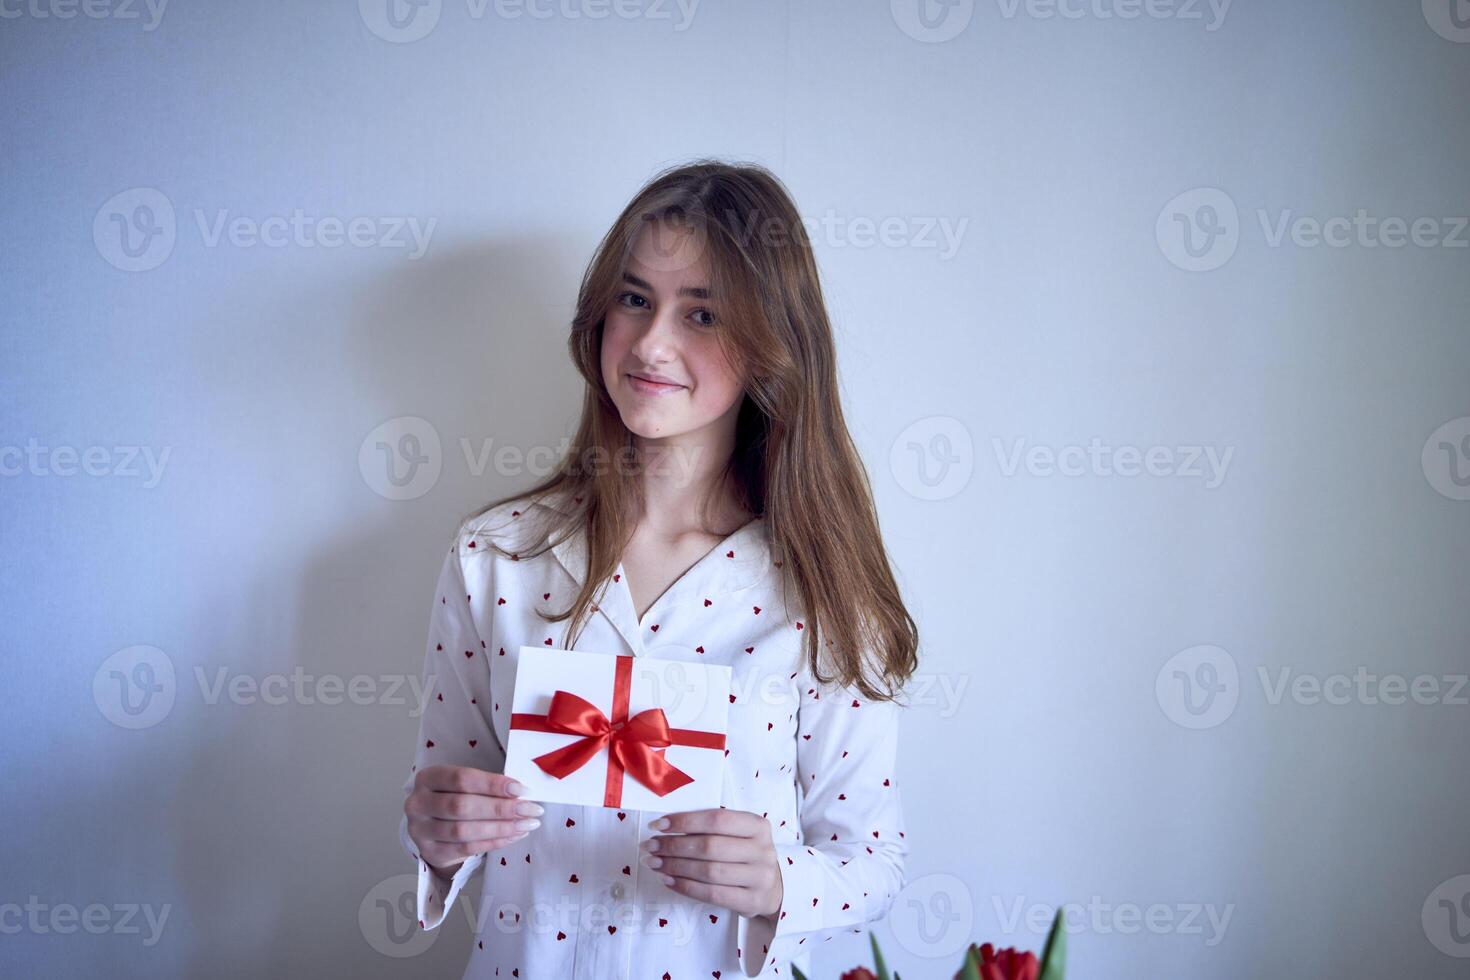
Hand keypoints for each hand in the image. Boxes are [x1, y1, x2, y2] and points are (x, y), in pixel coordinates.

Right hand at [404, 765, 544, 876]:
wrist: (433, 827)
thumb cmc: (454, 798)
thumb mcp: (462, 785)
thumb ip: (485, 785)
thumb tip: (521, 792)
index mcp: (427, 778)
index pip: (461, 779)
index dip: (492, 784)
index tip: (520, 788)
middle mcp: (418, 804)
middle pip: (462, 806)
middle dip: (501, 808)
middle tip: (531, 809)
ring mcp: (421, 831)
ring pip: (464, 831)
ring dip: (502, 828)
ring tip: (527, 824)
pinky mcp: (431, 852)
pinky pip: (467, 849)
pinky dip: (495, 842)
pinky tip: (514, 835)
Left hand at [640, 808, 782, 919]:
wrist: (774, 886)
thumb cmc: (746, 854)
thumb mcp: (738, 834)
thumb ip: (710, 828)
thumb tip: (666, 826)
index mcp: (757, 826)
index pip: (717, 819)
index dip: (685, 821)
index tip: (658, 824)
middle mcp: (762, 850)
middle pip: (709, 847)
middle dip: (674, 846)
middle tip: (650, 846)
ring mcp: (760, 878)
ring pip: (709, 872)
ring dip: (675, 867)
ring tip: (655, 863)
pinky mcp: (752, 901)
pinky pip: (712, 895)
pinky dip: (686, 887)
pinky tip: (668, 880)